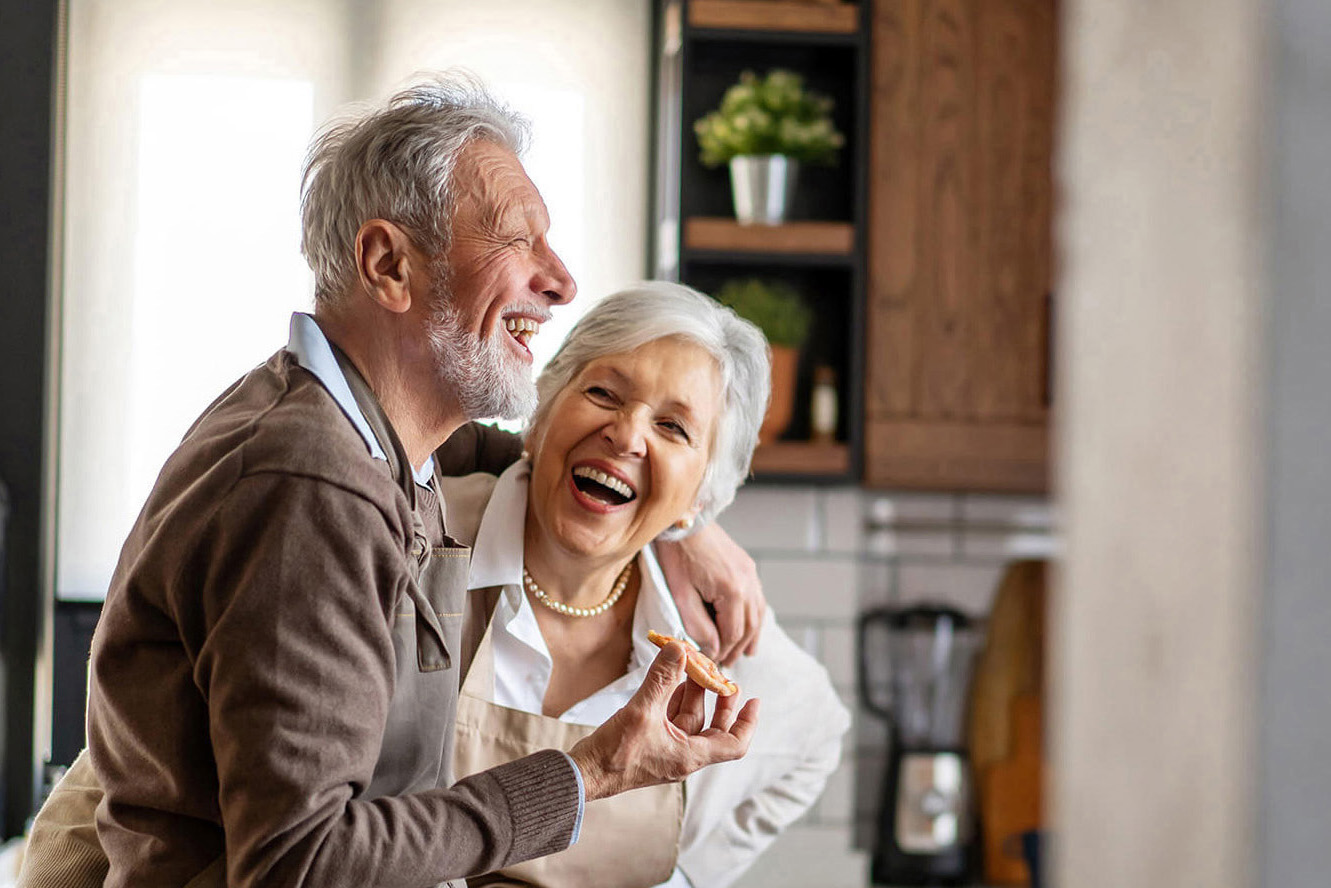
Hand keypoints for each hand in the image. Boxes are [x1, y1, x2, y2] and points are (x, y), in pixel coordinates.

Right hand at [568, 641, 759, 801]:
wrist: (583, 775)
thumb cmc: (615, 753)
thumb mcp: (641, 710)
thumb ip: (661, 678)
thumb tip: (679, 648)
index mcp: (690, 755)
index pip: (734, 744)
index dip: (748, 722)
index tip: (753, 699)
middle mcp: (683, 755)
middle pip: (713, 727)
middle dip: (718, 699)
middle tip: (719, 674)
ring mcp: (665, 750)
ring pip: (690, 719)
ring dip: (693, 693)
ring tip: (691, 666)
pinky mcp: (649, 743)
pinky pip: (670, 719)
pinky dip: (673, 698)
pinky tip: (669, 680)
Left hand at [657, 523, 765, 665]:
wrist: (684, 520)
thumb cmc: (677, 557)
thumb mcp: (681, 596)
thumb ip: (698, 626)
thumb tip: (713, 648)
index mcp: (732, 592)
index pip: (732, 634)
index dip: (723, 652)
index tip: (711, 664)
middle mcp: (748, 584)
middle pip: (749, 627)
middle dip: (738, 648)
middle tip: (727, 664)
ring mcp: (751, 574)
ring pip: (757, 614)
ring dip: (751, 635)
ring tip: (745, 653)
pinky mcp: (747, 566)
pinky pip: (757, 598)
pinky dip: (755, 617)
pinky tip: (751, 627)